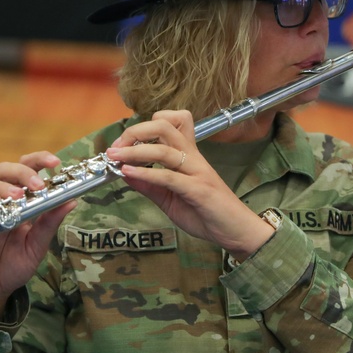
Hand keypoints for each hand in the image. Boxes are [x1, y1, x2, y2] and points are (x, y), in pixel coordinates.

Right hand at [0, 151, 76, 318]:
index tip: (56, 163)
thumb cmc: (15, 264)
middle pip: (3, 171)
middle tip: (37, 185)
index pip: (26, 171)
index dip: (38, 161)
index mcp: (19, 202)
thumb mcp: (38, 244)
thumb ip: (51, 223)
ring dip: (3, 188)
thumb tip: (73, 200)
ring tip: (18, 197)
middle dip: (22, 172)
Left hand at [106, 110, 274, 260]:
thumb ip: (150, 185)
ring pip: (164, 149)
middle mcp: (194, 158)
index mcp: (189, 155)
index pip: (173, 121)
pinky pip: (169, 177)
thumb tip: (125, 172)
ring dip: (134, 151)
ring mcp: (197, 172)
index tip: (126, 141)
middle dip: (135, 132)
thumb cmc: (208, 214)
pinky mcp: (198, 190)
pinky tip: (128, 173)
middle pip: (164, 127)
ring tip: (115, 157)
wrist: (236, 231)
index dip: (147, 124)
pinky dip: (146, 173)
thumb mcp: (170, 199)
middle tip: (116, 147)